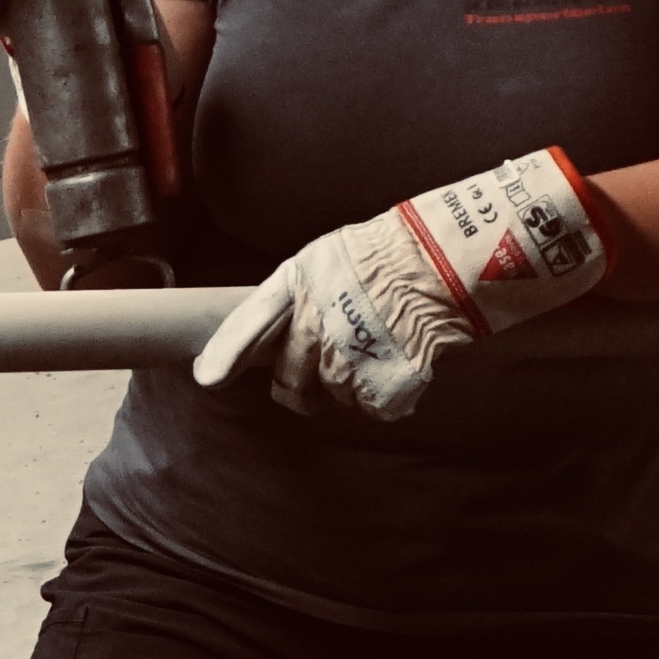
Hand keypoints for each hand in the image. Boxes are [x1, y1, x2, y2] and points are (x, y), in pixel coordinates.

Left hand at [193, 148, 609, 422]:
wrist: (452, 259)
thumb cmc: (394, 253)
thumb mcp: (332, 256)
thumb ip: (299, 296)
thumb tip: (276, 337)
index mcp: (300, 281)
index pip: (251, 321)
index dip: (227, 353)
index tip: (206, 379)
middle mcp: (318, 318)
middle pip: (288, 375)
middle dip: (299, 382)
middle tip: (330, 362)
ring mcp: (350, 351)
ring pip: (332, 392)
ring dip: (350, 381)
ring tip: (379, 346)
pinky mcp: (384, 378)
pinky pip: (372, 405)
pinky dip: (386, 393)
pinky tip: (402, 362)